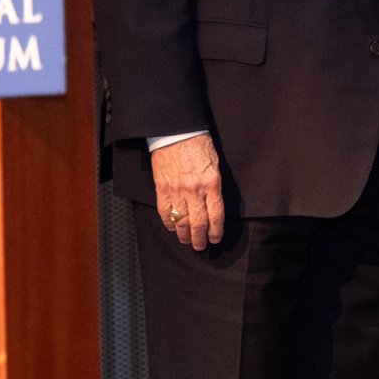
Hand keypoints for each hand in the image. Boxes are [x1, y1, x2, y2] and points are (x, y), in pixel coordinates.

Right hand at [151, 133, 224, 249]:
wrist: (176, 132)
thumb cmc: (198, 144)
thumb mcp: (215, 164)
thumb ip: (214, 186)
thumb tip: (213, 206)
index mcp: (211, 183)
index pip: (216, 215)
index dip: (216, 231)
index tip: (215, 238)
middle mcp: (195, 190)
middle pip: (199, 223)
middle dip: (200, 238)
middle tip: (201, 246)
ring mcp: (177, 191)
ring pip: (181, 222)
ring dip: (185, 235)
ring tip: (187, 241)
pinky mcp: (162, 189)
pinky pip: (165, 213)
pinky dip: (169, 223)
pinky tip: (173, 228)